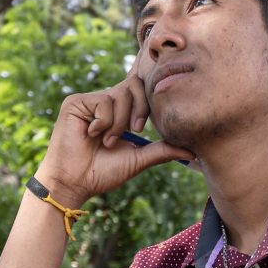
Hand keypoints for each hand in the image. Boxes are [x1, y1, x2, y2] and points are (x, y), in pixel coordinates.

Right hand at [35, 72, 190, 204]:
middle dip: (141, 108)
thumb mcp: (139, 159)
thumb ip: (162, 150)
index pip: (139, 88)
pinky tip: (91, 134)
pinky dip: (104, 122)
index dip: (147, 92)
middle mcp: (106, 102)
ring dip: (120, 123)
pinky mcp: (76, 102)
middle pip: (135, 85)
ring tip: (107, 141)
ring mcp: (91, 101)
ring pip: (120, 93)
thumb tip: (192, 151)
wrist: (75, 183)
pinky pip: (103, 101)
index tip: (145, 118)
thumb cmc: (103, 173)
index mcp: (120, 112)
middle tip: (134, 130)